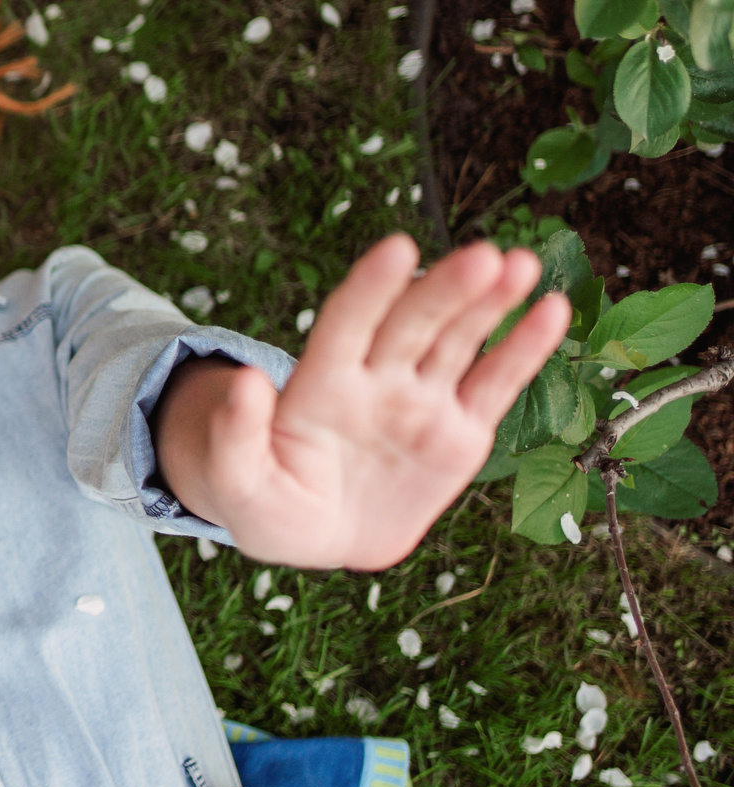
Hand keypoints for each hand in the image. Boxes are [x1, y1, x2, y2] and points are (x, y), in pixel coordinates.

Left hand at [161, 234, 570, 569]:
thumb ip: (236, 434)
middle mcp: (376, 380)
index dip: (371, 288)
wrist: (317, 538)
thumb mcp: (237, 481)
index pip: (346, 325)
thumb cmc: (269, 505)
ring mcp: (421, 401)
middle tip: (484, 256)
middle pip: (412, 324)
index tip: (397, 249)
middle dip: (445, 289)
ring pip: (458, 341)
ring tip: (521, 264)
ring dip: (490, 302)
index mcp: (320, 386)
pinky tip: (551, 310)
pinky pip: (496, 385)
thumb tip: (244, 381)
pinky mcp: (461, 432)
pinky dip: (524, 349)